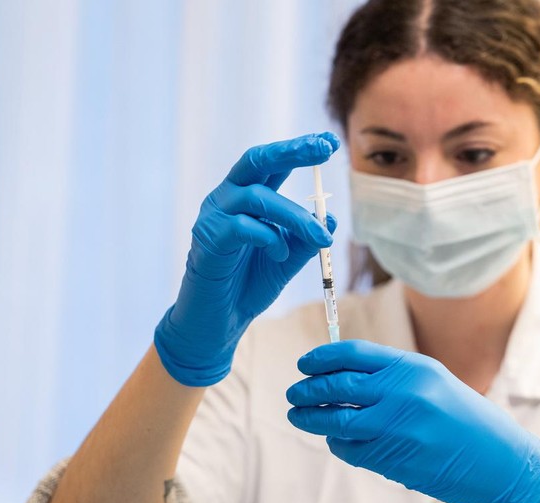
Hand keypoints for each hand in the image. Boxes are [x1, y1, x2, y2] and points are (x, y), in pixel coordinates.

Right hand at [155, 133, 338, 385]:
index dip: (299, 149)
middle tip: (323, 149)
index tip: (330, 142)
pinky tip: (280, 255)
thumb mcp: (287, 260)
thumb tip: (332, 218)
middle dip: (292, 151)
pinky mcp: (207, 240)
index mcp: (246, 199)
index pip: (272, 164)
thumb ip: (306, 240)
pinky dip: (269, 238)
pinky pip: (242, 227)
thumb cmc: (248, 287)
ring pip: (257, 197)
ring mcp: (213, 217)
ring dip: (295, 216)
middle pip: (256, 160)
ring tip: (318, 238)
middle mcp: (227, 199)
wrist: (219, 323)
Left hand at [286, 340, 539, 502]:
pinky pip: (350, 449)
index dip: (322, 359)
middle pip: (338, 386)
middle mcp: (403, 394)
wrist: (497, 463)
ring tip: (298, 416)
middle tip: (293, 393)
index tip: (304, 365)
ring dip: (311, 418)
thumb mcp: (434, 383)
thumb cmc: (466, 419)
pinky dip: (336, 443)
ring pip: (337, 420)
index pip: (353, 355)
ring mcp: (396, 429)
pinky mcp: (393, 460)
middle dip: (308, 389)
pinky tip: (334, 439)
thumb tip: (341, 374)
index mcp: (413, 368)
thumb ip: (393, 376)